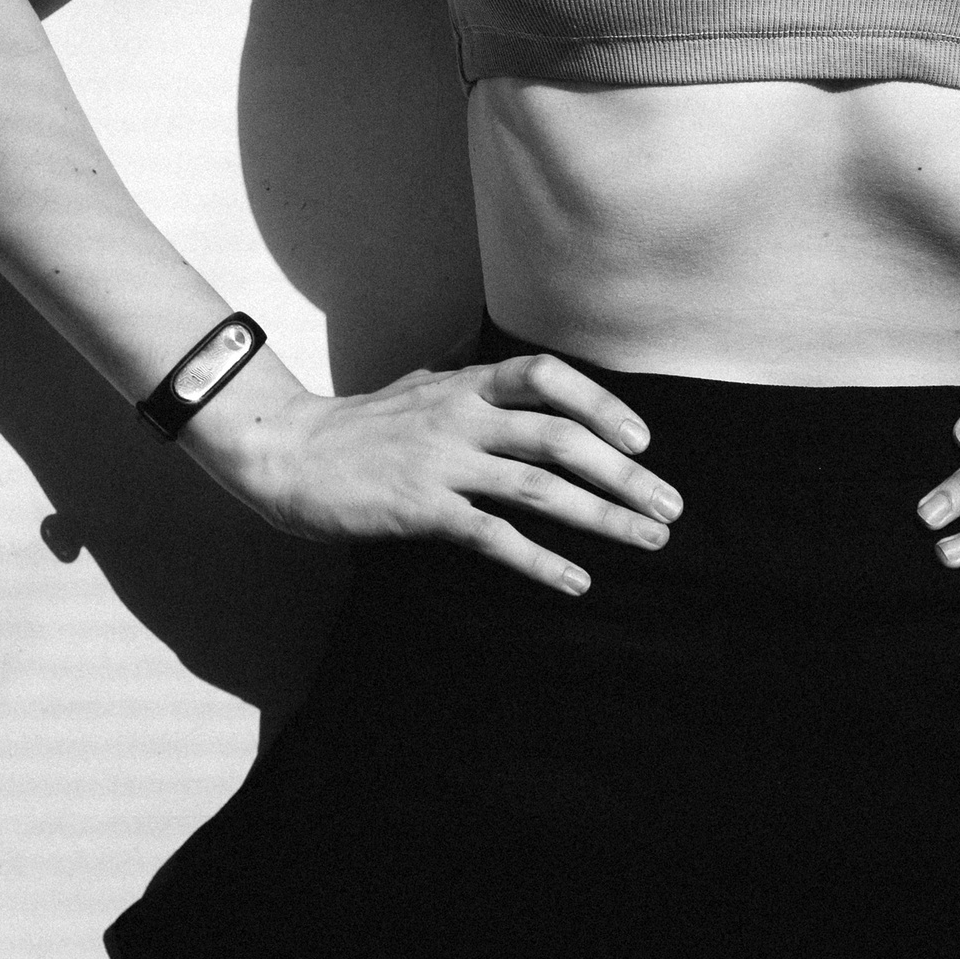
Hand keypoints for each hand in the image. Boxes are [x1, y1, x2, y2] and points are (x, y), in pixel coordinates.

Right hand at [223, 349, 682, 594]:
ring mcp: (442, 462)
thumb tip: (538, 399)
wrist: (289, 452)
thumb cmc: (364, 427)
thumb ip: (480, 394)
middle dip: (624, 473)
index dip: (602, 403)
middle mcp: (462, 415)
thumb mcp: (428, 390)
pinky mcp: (421, 509)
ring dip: (602, 516)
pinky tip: (577, 582)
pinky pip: (493, 537)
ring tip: (646, 539)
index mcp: (467, 383)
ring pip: (540, 488)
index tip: (642, 439)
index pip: (548, 375)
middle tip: (670, 506)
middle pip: (561, 438)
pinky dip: (541, 561)